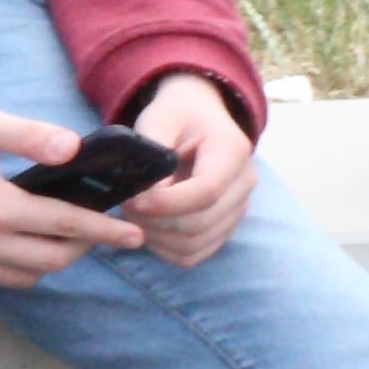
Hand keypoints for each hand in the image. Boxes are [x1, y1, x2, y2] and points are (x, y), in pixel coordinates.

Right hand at [0, 101, 145, 288]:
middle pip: (53, 259)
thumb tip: (74, 148)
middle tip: (97, 227)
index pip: (66, 226)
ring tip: (61, 234)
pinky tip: (17, 240)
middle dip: (83, 246)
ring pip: (26, 276)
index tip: (135, 234)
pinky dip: (17, 265)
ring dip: (51, 258)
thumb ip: (30, 136)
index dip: (105, 231)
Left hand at [126, 76, 257, 267]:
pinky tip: (147, 227)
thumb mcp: (159, 117)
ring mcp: (237, 209)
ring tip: (133, 213)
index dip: (168, 203)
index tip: (134, 200)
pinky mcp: (224, 228)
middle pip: (201, 222)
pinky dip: (164, 249)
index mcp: (232, 150)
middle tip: (125, 205)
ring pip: (195, 243)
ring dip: (156, 236)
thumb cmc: (177, 114)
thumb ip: (152, 150)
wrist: (198, 116)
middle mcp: (244, 183)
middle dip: (156, 220)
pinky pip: (194, 254)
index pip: (207, 192)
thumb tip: (146, 194)